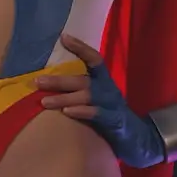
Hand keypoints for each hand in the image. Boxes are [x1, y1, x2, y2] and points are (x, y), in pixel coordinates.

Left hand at [38, 33, 165, 167]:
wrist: (139, 140)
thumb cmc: (111, 118)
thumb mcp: (97, 101)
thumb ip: (79, 91)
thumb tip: (50, 83)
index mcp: (104, 82)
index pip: (94, 60)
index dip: (80, 48)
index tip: (64, 37)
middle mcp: (108, 90)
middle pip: (83, 80)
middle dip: (59, 80)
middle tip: (37, 81)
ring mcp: (112, 105)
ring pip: (87, 96)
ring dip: (64, 98)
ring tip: (44, 101)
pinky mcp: (115, 121)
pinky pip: (97, 114)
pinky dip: (82, 111)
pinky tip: (67, 112)